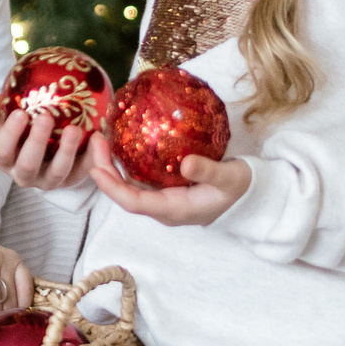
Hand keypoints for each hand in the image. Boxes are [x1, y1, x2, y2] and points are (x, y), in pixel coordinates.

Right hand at [0, 94, 90, 189]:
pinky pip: (84, 170)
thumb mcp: (6, 124)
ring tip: (73, 129)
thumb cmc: (22, 135)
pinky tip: (97, 136)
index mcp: (7, 162)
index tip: (20, 113)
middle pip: (28, 165)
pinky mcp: (72, 181)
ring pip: (58, 171)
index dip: (10, 134)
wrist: (44, 155)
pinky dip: (91, 155)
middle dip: (37, 142)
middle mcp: (26, 175)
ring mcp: (50, 181)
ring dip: (66, 150)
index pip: (2, 152)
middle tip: (46, 117)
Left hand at [85, 133, 250, 227]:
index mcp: (173, 209)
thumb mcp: (229, 178)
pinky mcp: (165, 186)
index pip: (133, 203)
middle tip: (95, 139)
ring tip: (101, 136)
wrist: (249, 196)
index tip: (95, 170)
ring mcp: (162, 197)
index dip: (112, 188)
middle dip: (104, 169)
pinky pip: (139, 175)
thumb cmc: (239, 188)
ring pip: (128, 183)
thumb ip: (209, 171)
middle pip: (124, 192)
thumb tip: (185, 162)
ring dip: (112, 163)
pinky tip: (121, 139)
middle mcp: (162, 206)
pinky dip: (126, 159)